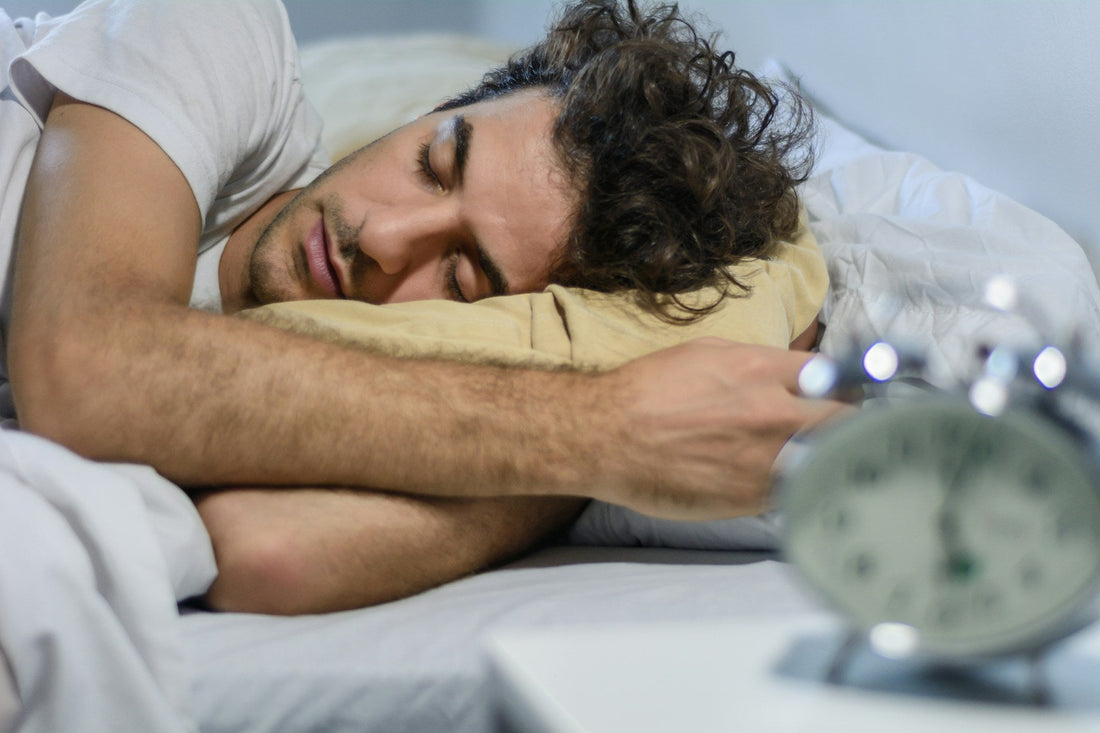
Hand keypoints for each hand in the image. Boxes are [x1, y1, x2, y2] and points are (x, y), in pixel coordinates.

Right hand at [597, 338, 848, 519]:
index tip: (848, 396)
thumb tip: (797, 372)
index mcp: (764, 371)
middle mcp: (773, 414)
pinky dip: (798, 488)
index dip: (848, 387)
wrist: (605, 435)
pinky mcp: (749, 498)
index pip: (838, 376)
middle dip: (850, 425)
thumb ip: (761, 364)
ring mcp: (765, 459)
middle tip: (846, 431)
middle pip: (846, 421)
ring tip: (824, 461)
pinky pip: (794, 492)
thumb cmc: (649, 389)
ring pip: (828, 462)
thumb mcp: (708, 354)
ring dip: (829, 460)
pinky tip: (790, 484)